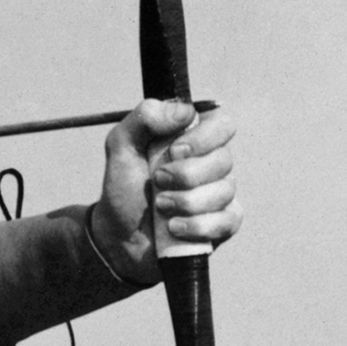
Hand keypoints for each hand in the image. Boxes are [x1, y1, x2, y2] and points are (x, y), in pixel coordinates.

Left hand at [94, 99, 240, 281]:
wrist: (119, 235)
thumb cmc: (124, 187)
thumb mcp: (121, 146)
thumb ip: (145, 118)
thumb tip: (184, 110)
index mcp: (193, 139)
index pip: (222, 125)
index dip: (204, 137)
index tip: (174, 150)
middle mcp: (212, 164)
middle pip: (224, 159)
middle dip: (186, 174)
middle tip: (158, 181)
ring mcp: (220, 194)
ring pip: (223, 191)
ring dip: (185, 202)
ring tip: (160, 207)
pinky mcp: (223, 223)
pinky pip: (227, 220)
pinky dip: (197, 226)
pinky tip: (174, 228)